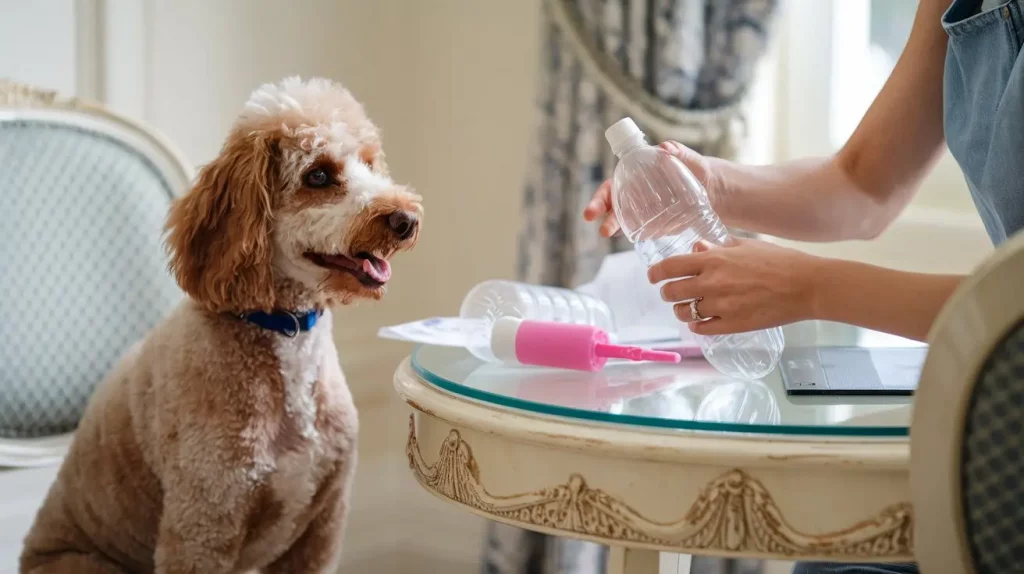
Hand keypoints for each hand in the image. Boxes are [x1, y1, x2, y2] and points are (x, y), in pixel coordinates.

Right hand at [583, 141, 721, 236]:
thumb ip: (678, 152)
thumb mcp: (689, 159)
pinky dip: (634, 236)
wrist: (713, 189)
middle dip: (603, 217)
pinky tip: (632, 239)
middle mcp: (634, 196)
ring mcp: (643, 212)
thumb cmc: (697, 169)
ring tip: (607, 234)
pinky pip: (640, 232)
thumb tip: (665, 148)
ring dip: (614, 228)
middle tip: (601, 229)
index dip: (599, 198)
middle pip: (612, 207)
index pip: (611, 187)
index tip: (591, 211)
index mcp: (636, 176)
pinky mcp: (655, 226)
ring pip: (623, 222)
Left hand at [649, 238, 821, 334]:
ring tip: (688, 307)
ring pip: (684, 312)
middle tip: (671, 293)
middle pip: (672, 292)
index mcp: (714, 260)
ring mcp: (721, 306)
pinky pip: (702, 328)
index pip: (671, 267)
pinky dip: (698, 325)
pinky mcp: (732, 325)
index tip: (653, 276)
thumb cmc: (781, 261)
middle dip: (668, 293)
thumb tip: (697, 249)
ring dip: (682, 310)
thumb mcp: (746, 245)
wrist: (807, 286)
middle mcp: (712, 283)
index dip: (656, 273)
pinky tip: (702, 321)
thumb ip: (717, 248)